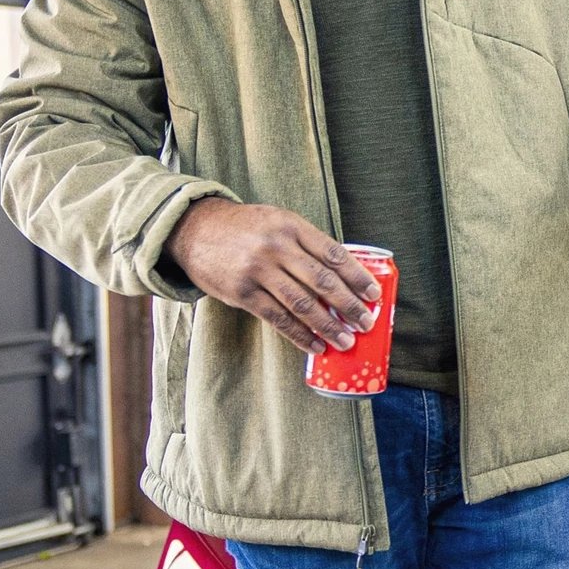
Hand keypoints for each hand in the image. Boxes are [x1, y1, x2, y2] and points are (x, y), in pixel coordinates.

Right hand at [163, 199, 381, 354]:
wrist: (195, 229)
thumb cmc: (246, 228)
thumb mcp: (278, 222)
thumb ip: (307, 244)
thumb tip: (344, 275)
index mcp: (292, 226)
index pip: (333, 254)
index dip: (357, 276)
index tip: (374, 295)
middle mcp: (277, 247)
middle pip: (323, 281)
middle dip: (349, 305)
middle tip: (367, 323)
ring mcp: (258, 270)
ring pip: (302, 303)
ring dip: (328, 326)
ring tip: (346, 341)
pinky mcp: (242, 292)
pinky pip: (278, 318)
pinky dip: (300, 335)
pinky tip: (315, 345)